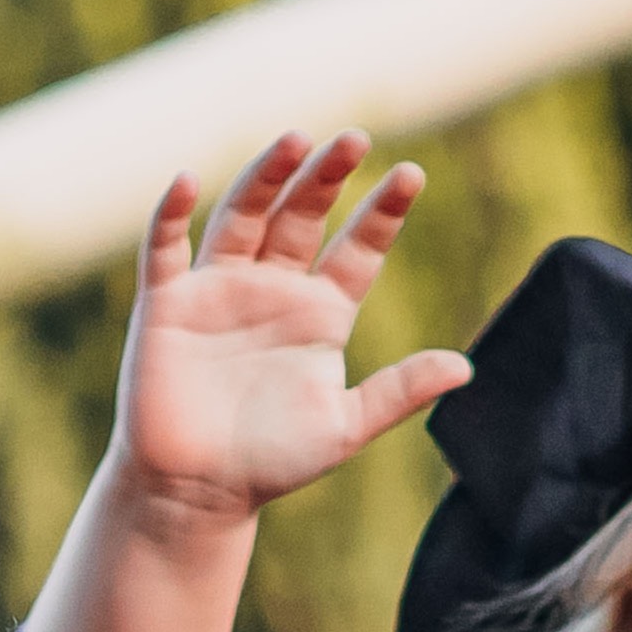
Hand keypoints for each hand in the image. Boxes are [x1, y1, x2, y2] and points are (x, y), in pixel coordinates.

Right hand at [102, 131, 470, 528]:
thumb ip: (398, 392)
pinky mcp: (166, 304)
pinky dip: (171, 213)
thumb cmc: (271, 463)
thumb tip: (465, 367)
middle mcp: (272, 289)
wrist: (194, 492)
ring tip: (295, 139)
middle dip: (327, 177)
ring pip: (244, 215)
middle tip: (355, 139)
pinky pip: (166, 248)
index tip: (411, 175)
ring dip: (266, 176)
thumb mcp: (344, 427)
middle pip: (303, 216)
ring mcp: (218, 290)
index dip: (382, 212)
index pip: (358, 248)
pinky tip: (188, 179)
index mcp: (320, 313)